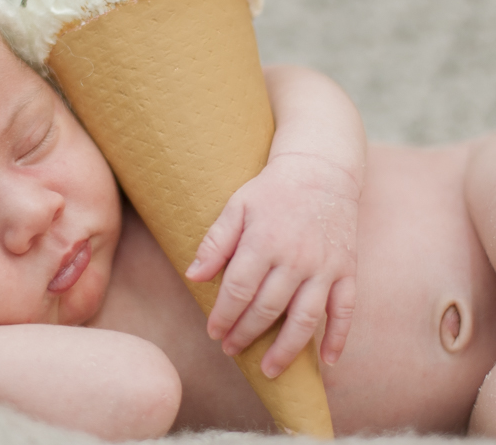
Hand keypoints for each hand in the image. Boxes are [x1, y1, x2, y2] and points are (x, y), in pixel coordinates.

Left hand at [185, 152, 358, 377]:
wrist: (321, 171)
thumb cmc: (271, 192)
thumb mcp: (236, 206)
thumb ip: (216, 242)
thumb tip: (193, 276)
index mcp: (264, 242)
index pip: (239, 290)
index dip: (224, 315)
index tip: (213, 332)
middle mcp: (296, 259)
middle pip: (267, 309)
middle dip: (246, 334)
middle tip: (230, 350)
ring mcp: (325, 268)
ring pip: (305, 319)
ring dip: (287, 349)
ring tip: (269, 370)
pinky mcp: (347, 272)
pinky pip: (345, 311)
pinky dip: (339, 339)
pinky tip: (328, 362)